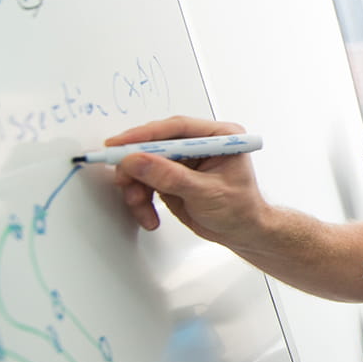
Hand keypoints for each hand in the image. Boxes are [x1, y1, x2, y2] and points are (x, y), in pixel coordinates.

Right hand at [106, 115, 267, 249]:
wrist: (242, 233)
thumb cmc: (240, 210)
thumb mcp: (206, 192)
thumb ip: (170, 177)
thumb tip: (137, 160)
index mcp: (219, 136)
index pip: (177, 128)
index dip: (146, 134)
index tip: (120, 143)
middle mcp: (200, 145)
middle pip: (155, 145)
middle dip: (136, 166)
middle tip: (123, 181)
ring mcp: (185, 161)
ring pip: (145, 165)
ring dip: (137, 188)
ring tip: (141, 208)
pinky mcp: (172, 177)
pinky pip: (145, 183)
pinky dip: (141, 199)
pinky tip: (149, 216)